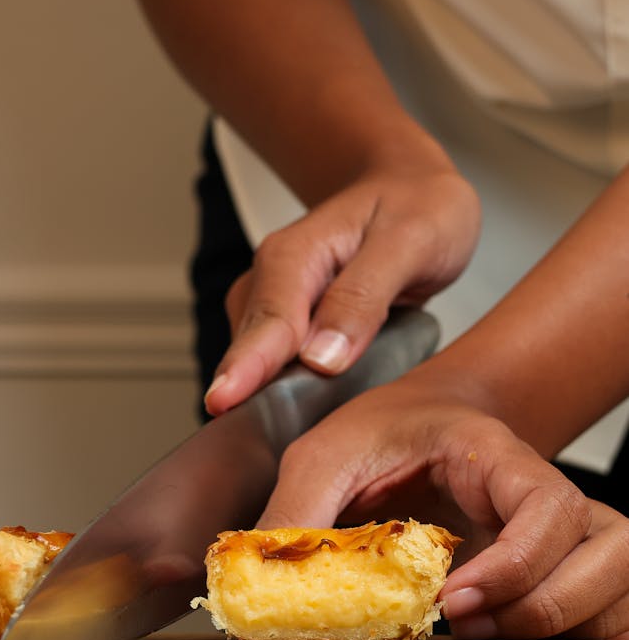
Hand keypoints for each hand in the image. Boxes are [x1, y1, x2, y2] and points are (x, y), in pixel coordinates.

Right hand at [204, 162, 479, 414]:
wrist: (411, 191)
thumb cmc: (416, 208)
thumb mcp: (410, 240)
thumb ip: (364, 297)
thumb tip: (320, 360)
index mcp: (295, 255)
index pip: (268, 321)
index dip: (247, 366)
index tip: (223, 403)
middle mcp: (272, 282)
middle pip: (253, 353)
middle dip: (253, 399)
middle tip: (263, 448)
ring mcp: (275, 307)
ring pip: (262, 367)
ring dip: (274, 402)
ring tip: (294, 441)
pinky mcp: (288, 331)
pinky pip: (279, 370)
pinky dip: (291, 394)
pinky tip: (310, 418)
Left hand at [256, 380, 628, 639]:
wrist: (415, 425)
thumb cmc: (382, 430)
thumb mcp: (325, 454)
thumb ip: (296, 510)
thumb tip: (261, 582)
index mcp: (496, 457)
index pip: (550, 507)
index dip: (519, 563)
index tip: (456, 598)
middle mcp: (542, 496)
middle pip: (613, 552)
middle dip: (550, 606)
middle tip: (470, 624)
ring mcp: (557, 536)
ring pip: (620, 585)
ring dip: (569, 624)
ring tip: (488, 634)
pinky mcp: (549, 568)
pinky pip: (602, 608)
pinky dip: (574, 635)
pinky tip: (510, 637)